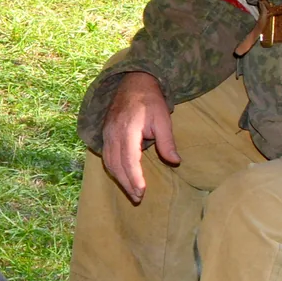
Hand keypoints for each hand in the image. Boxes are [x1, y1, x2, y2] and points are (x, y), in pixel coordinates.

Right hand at [100, 72, 177, 204]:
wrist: (133, 82)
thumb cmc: (150, 101)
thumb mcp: (163, 119)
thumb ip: (167, 141)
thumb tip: (175, 161)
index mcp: (128, 129)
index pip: (128, 159)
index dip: (134, 177)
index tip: (142, 191)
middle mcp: (113, 133)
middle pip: (116, 164)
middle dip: (126, 183)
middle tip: (138, 198)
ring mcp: (107, 133)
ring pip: (109, 162)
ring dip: (119, 178)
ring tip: (132, 191)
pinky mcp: (105, 134)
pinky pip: (106, 156)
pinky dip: (113, 169)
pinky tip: (122, 177)